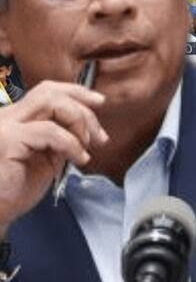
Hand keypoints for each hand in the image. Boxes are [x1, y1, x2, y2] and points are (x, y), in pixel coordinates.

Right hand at [0, 80, 107, 230]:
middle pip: (50, 92)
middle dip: (82, 109)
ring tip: (85, 148)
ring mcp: (4, 126)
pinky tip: (78, 159)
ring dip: (78, 123)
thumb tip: (87, 127)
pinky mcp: (7, 139)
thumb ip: (61, 137)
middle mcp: (6, 116)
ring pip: (51, 103)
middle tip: (99, 135)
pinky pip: (50, 131)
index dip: (76, 92)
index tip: (99, 102)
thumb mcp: (46, 157)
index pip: (46, 91)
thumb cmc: (15, 190)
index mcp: (14, 118)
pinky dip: (71, 143)